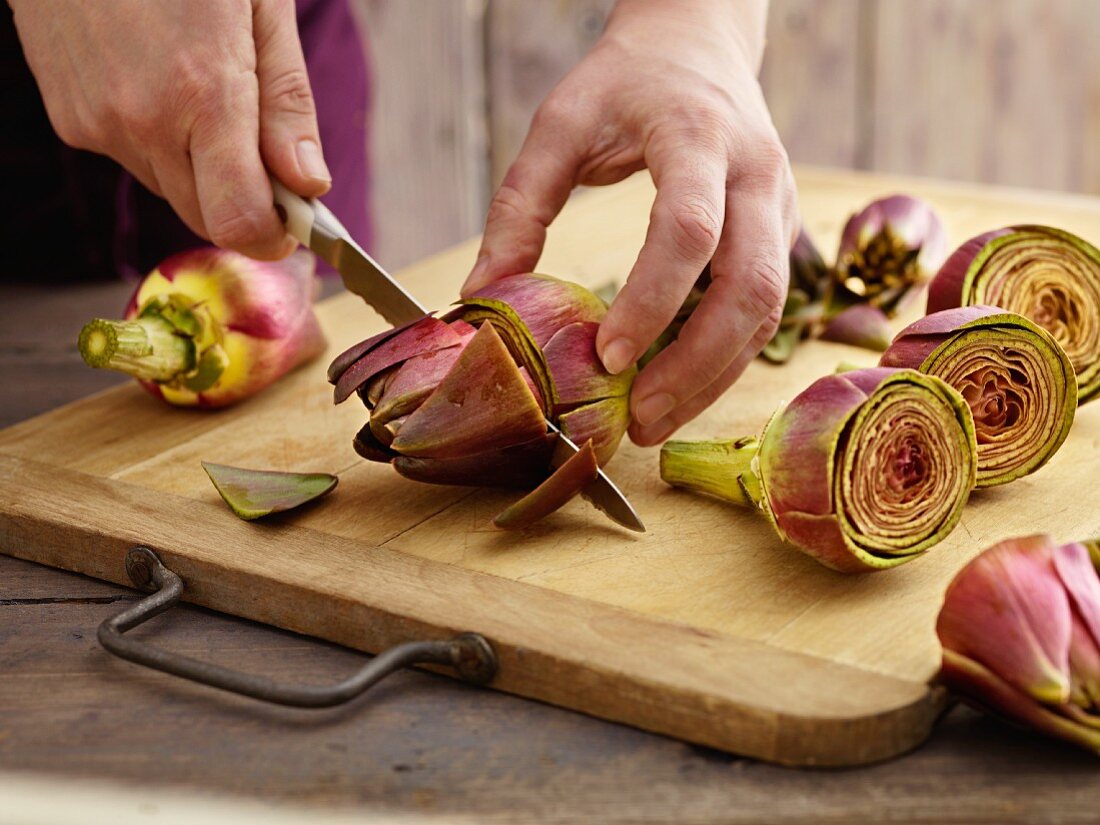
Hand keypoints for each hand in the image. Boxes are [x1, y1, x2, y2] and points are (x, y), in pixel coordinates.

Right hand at [9, 0, 329, 259]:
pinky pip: (133, 159)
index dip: (275, 233)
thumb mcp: (261, 8)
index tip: (296, 215)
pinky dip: (159, 141)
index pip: (240, 223)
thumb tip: (309, 184)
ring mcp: (97, 124)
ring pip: (171, 189)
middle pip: (208, 218)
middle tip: (260, 145)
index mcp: (202, 94)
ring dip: (201, 167)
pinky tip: (158, 79)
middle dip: (244, 200)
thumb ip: (287, 103)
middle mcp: (142, 122)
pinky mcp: (69, 119)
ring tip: (201, 88)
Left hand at [462, 0, 797, 445]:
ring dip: (716, 375)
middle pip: (751, 285)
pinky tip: (682, 388)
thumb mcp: (560, 124)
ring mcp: (780, 204)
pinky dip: (726, 356)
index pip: (689, 229)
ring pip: (769, 309)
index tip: (606, 355)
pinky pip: (766, 308)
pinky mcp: (781, 230)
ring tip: (655, 421)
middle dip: (697, 364)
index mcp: (699, 137)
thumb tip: (484, 292)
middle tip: (641, 418)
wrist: (700, 42)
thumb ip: (521, 203)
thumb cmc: (626, 82)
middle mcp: (756, 173)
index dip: (653, 299)